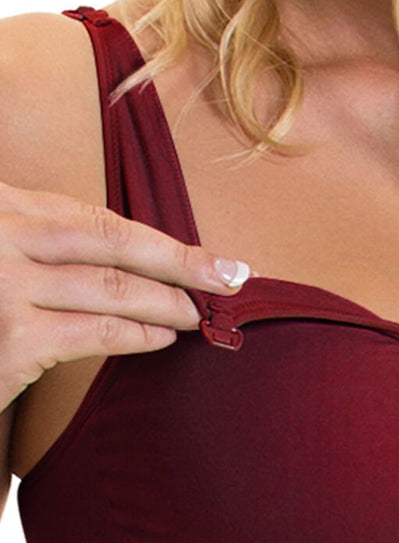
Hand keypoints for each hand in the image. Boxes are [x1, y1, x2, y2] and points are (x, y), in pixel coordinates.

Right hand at [0, 178, 251, 411]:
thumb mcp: (0, 248)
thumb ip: (39, 238)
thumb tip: (130, 256)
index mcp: (0, 203)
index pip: (94, 218)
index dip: (157, 238)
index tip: (208, 255)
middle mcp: (0, 232)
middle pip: (113, 241)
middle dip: (182, 261)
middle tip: (232, 277)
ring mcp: (3, 283)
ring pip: (111, 287)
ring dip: (167, 300)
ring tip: (200, 313)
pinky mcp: (11, 338)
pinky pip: (96, 333)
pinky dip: (138, 336)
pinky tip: (163, 339)